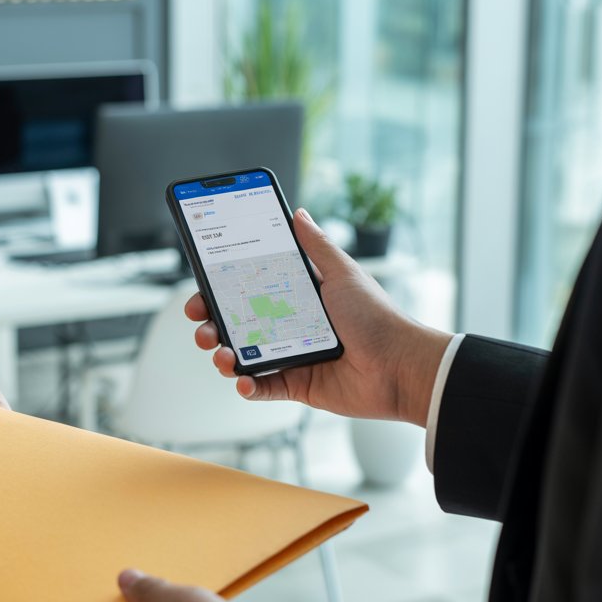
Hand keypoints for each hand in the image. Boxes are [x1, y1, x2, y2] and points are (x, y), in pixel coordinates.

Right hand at [187, 208, 451, 424]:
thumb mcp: (342, 273)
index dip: (219, 288)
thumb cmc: (376, 317)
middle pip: (236, 323)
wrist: (400, 366)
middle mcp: (289, 325)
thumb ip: (316, 245)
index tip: (201, 285)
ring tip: (222, 354)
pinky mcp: (297, 384)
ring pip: (243, 355)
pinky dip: (247, 385)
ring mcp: (291, 355)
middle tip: (202, 324)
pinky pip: (263, 387)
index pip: (247, 288)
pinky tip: (242, 379)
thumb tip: (298, 214)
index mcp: (296, 297)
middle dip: (211, 323)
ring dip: (223, 354)